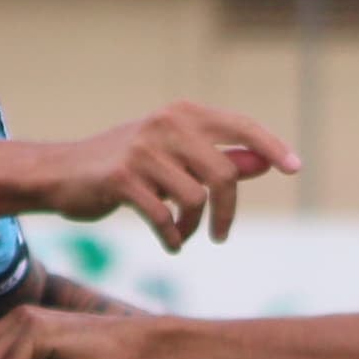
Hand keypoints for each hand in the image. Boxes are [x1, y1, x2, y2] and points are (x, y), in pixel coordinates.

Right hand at [39, 104, 294, 252]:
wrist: (63, 173)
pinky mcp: (122, 178)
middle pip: (222, 173)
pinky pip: (163, 216)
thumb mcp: (174, 156)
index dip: (271, 147)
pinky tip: (170, 243)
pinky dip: (172, 237)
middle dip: (227, 212)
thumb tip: (264, 163)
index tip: (295, 168)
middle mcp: (166, 124)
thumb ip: (218, 158)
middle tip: (220, 235)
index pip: (241, 126)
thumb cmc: (127, 166)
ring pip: (195, 198)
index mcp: (183, 114)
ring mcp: (143, 149)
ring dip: (194, 227)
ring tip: (185, 235)